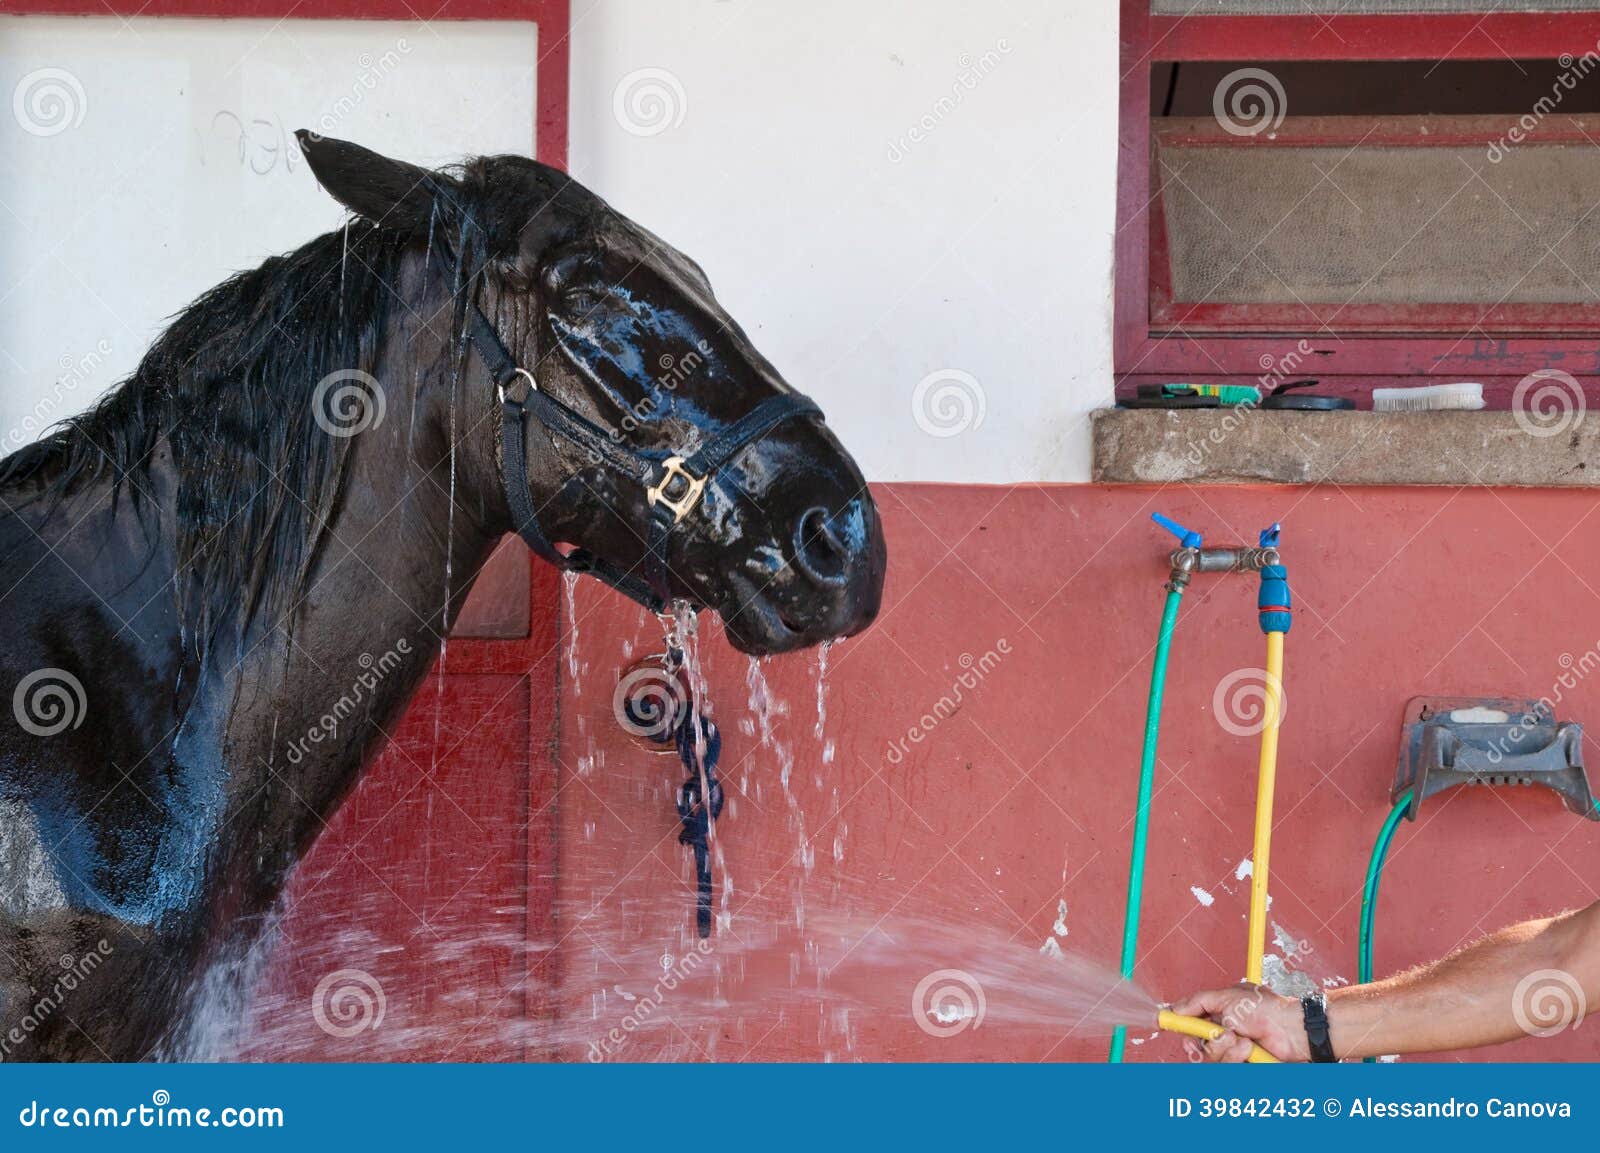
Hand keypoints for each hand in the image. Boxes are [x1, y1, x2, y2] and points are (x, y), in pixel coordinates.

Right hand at [1171, 984, 1306, 1061]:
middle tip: (1222, 1034)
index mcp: (1217, 1014)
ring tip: (1242, 1040)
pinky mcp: (1242, 1066)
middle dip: (1207, 1042)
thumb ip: (1197, 1002)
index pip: (1189, 1023)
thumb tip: (1174, 1008)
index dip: (1179, 1025)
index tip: (1165, 1023)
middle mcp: (1222, 1033)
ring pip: (1210, 1059)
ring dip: (1225, 1049)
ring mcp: (1232, 1052)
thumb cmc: (1266, 1009)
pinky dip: (1235, 1059)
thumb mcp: (1227, 996)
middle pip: (1196, 1046)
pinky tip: (1248, 1049)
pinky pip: (1226, 1068)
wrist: (1292, 1030)